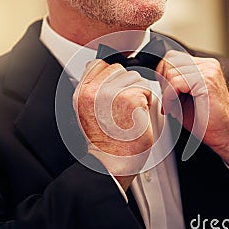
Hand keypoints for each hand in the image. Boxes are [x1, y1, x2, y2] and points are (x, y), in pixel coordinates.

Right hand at [73, 60, 152, 189]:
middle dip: (127, 85)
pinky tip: (138, 116)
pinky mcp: (129, 100)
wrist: (111, 163)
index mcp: (81, 93)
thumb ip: (92, 89)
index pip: (98, 64)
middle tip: (124, 107)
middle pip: (119, 69)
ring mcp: (111, 94)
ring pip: (135, 77)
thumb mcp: (87, 112)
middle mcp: (93, 91)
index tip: (116, 91)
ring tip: (131, 112)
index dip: (112, 76)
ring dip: (138, 93)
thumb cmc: (104, 142)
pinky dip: (147, 102)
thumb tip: (98, 66)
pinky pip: (145, 89)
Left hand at [156, 51, 228, 174]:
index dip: (163, 74)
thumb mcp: (184, 97)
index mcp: (204, 66)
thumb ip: (173, 84)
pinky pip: (175, 83)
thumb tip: (157, 76)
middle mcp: (208, 65)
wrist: (225, 135)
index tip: (165, 92)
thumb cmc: (206, 121)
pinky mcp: (206, 81)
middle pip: (170, 60)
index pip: (173, 57)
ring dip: (167, 93)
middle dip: (164, 83)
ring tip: (173, 107)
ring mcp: (209, 71)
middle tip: (169, 102)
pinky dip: (169, 98)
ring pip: (171, 72)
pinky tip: (174, 109)